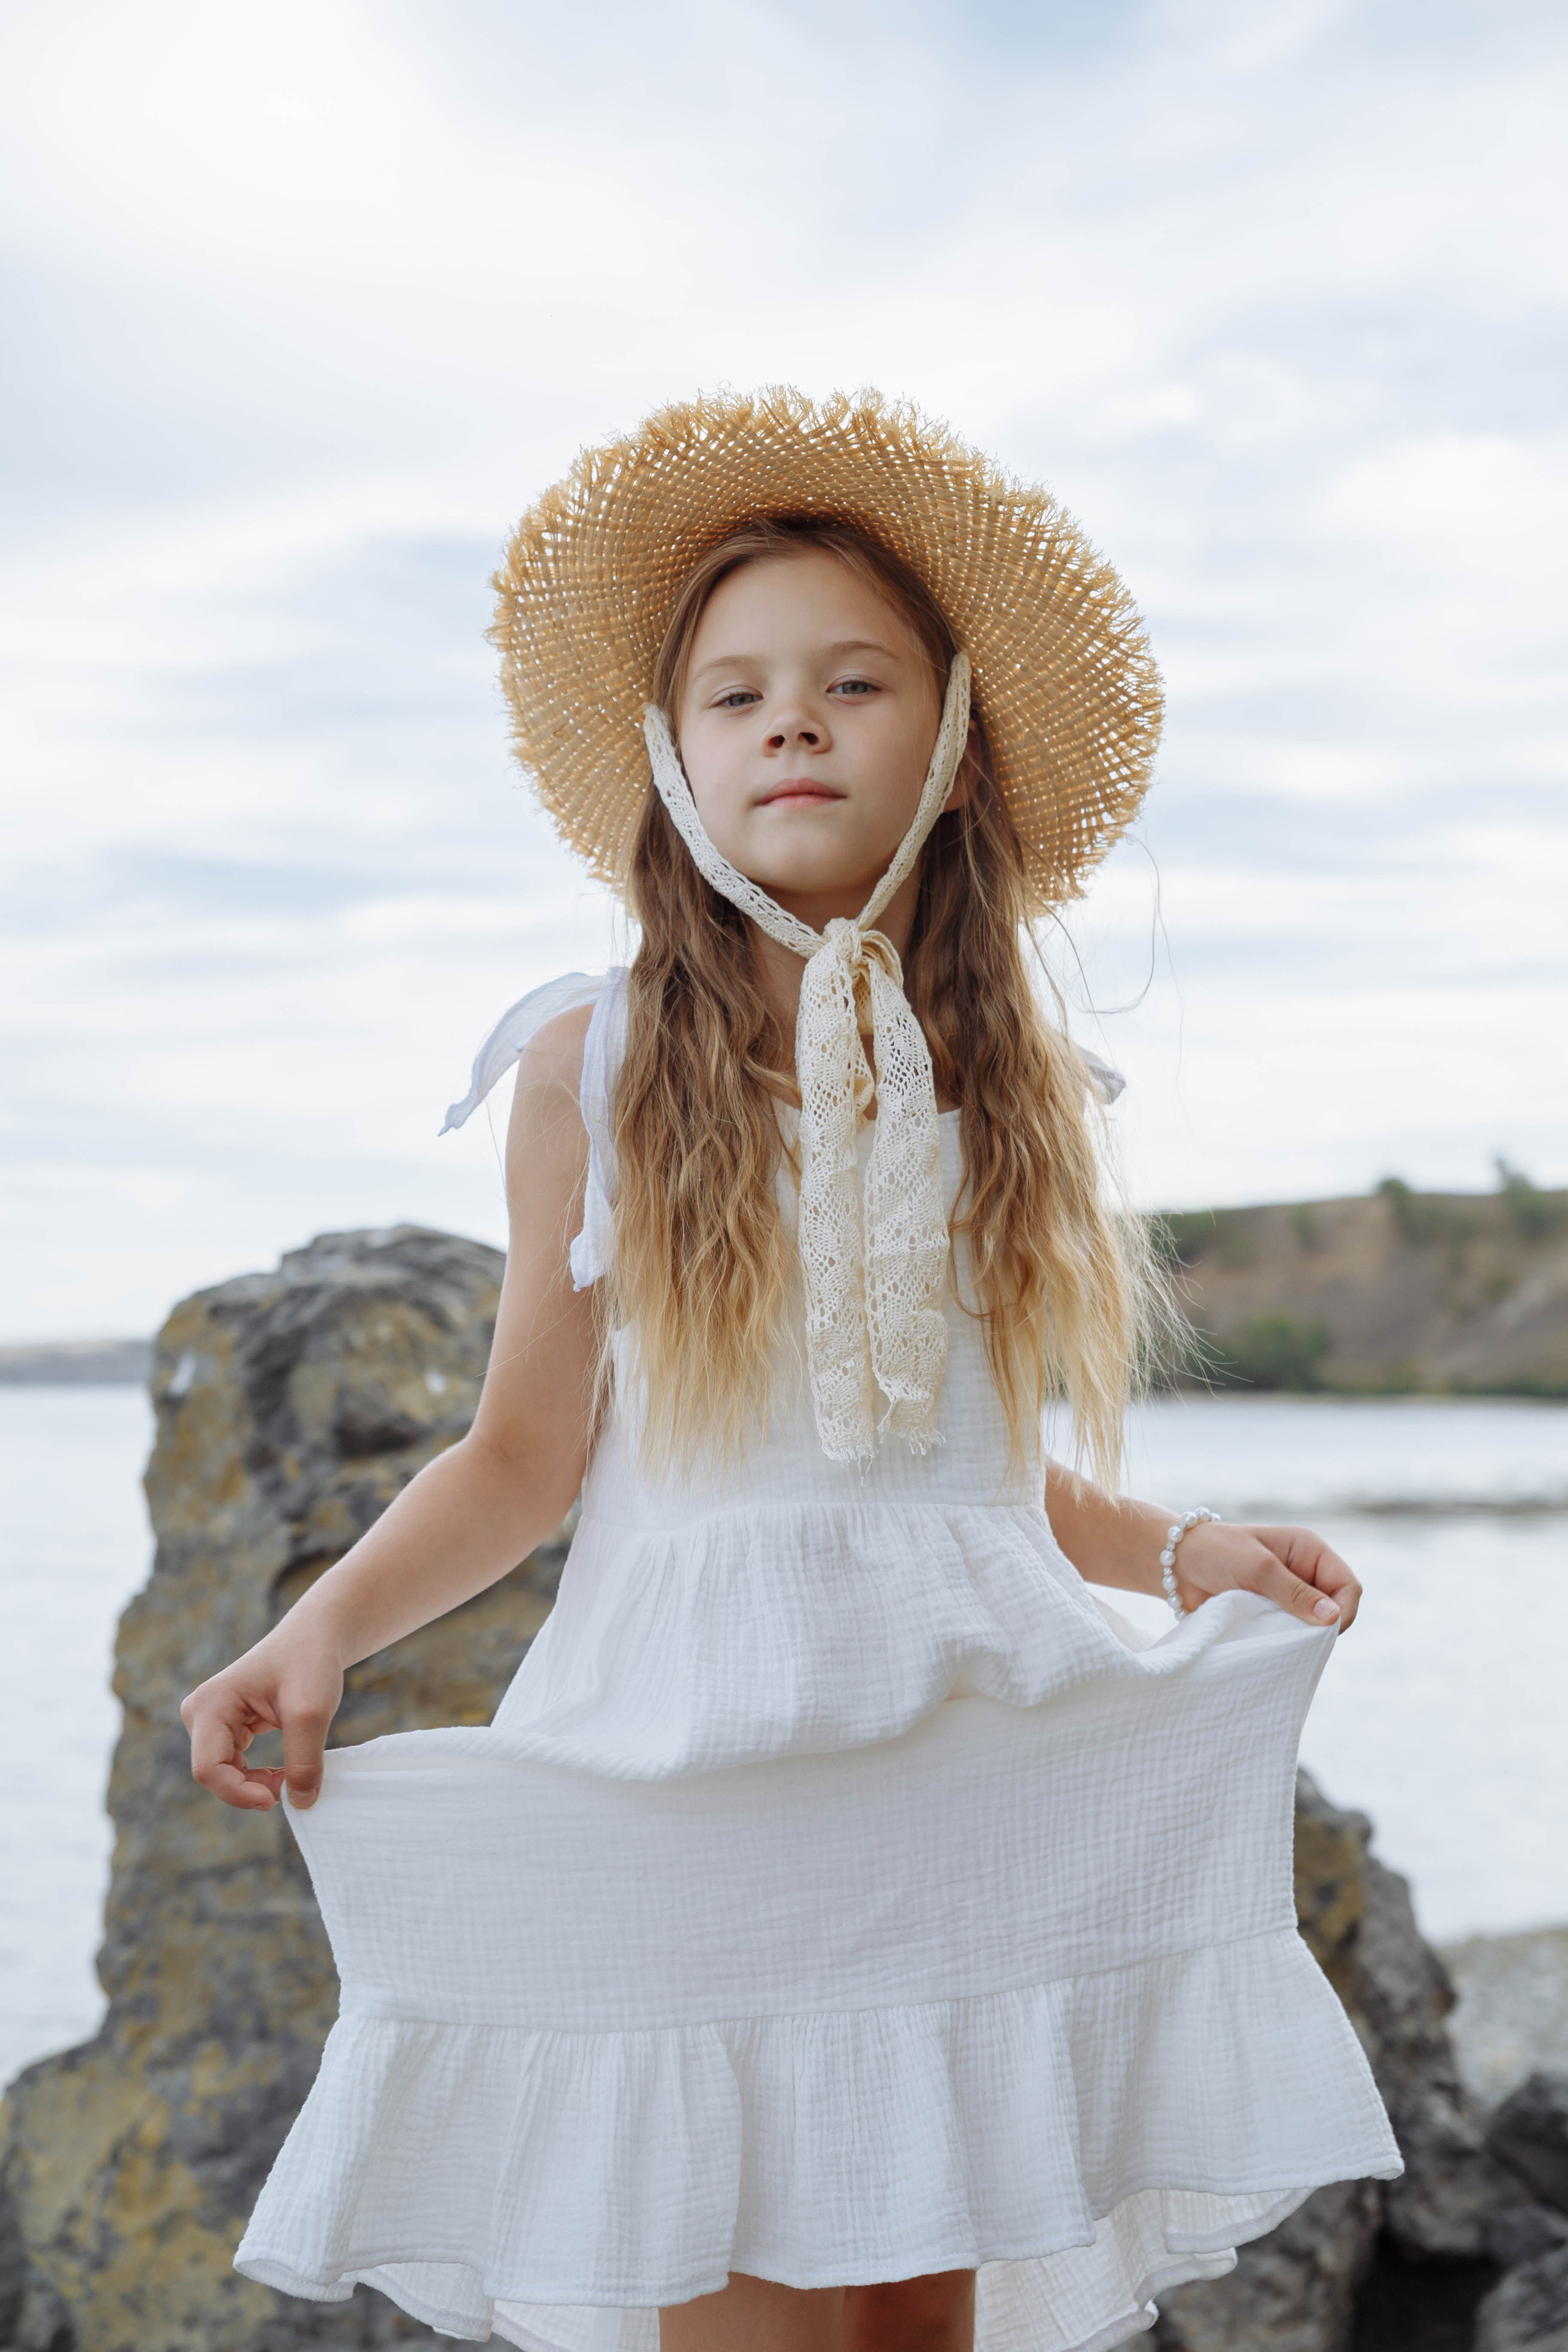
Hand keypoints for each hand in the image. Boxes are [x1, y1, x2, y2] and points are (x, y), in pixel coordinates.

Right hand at [181, 1625, 343, 1811]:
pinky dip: (259, 1775)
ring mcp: (212, 1720)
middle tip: (293, 1785)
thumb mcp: (311, 1712)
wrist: (317, 1636)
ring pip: (225, 1773)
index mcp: (210, 1704)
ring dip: (257, 1783)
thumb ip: (304, 1760)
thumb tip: (300, 1804)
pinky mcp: (228, 1727)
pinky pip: (235, 1765)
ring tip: (293, 1775)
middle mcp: (202, 1712)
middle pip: (214, 1773)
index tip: (277, 1799)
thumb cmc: (310, 1662)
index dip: (238, 1793)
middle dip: (251, 1788)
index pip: (208, 1768)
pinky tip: (286, 1770)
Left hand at [1169, 1519, 1360, 1630]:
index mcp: (1310, 1551)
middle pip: (1336, 1610)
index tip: (1323, 1630)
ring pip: (1314, 1627)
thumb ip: (1294, 1592)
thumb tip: (1332, 1617)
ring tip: (1274, 1635)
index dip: (1343, 1610)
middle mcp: (1305, 1574)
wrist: (1175, 1566)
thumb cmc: (1216, 1553)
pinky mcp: (1273, 1615)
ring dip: (1299, 1636)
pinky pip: (1291, 1635)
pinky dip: (1284, 1642)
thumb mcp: (1258, 1567)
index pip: (1348, 1585)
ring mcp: (1290, 1597)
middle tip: (1292, 1634)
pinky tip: (1268, 1642)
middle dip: (1321, 1626)